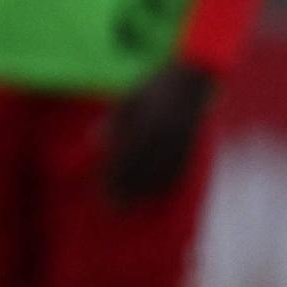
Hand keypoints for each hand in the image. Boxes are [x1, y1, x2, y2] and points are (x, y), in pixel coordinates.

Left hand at [105, 62, 214, 204]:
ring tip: (132, 205)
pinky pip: (179, 171)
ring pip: (162, 174)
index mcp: (146, 122)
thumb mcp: (128, 100)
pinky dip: (167, 185)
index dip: (114, 178)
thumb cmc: (153, 89)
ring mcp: (181, 141)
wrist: (190, 79)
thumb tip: (94, 143)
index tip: (103, 192)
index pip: (126, 158)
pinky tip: (156, 194)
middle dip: (127, 190)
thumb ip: (112, 122)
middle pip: (143, 170)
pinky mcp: (192, 145)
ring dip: (146, 192)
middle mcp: (165, 135)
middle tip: (114, 208)